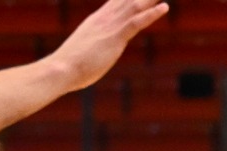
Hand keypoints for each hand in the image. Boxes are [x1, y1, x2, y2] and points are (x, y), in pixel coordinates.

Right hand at [49, 0, 169, 90]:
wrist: (61, 68)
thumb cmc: (68, 66)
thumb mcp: (82, 51)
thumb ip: (91, 48)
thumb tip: (89, 55)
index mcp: (96, 20)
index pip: (116, 2)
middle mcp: (104, 19)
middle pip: (127, 0)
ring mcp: (110, 27)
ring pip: (135, 5)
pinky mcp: (115, 37)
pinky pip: (137, 22)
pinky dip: (152, 14)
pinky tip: (164, 7)